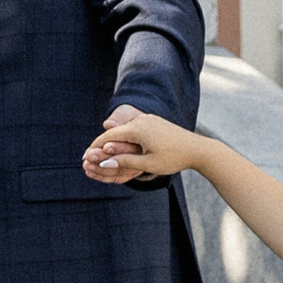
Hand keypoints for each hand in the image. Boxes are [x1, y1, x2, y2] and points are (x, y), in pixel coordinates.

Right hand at [85, 110, 202, 184]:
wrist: (198, 149)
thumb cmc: (174, 158)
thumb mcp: (148, 163)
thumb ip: (125, 162)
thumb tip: (104, 163)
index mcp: (137, 128)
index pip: (109, 136)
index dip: (95, 147)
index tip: (85, 157)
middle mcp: (141, 120)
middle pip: (115, 132)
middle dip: (101, 144)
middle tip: (89, 156)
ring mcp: (149, 119)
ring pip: (125, 130)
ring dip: (113, 140)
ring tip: (102, 152)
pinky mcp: (155, 122)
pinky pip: (134, 129)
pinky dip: (125, 138)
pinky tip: (120, 146)